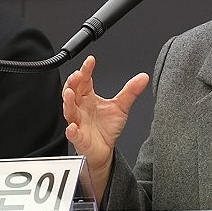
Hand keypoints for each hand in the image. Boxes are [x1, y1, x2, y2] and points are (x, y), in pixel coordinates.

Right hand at [62, 55, 148, 194]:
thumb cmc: (107, 127)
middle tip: (76, 75)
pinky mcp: (80, 139)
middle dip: (72, 83)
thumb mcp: (121, 107)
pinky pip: (73, 134)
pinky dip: (72, 131)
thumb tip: (143, 77)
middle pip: (72, 92)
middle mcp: (80, 108)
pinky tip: (72, 127)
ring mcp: (78, 123)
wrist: (104, 150)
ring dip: (68, 103)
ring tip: (69, 94)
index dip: (86, 70)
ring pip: (69, 111)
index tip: (90, 60)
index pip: (84, 81)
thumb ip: (130, 91)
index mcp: (88, 98)